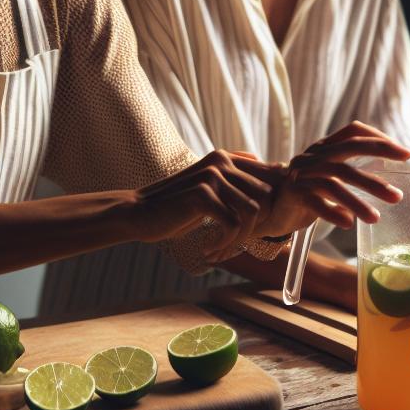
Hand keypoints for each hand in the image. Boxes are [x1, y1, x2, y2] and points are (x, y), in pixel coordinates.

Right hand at [121, 150, 275, 256]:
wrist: (138, 213)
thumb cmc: (176, 208)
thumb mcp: (208, 191)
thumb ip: (234, 184)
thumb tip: (272, 184)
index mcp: (226, 158)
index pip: (270, 178)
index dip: (271, 207)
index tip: (255, 230)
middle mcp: (222, 162)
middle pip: (266, 197)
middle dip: (256, 227)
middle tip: (233, 244)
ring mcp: (212, 176)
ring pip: (251, 213)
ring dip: (239, 239)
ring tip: (218, 250)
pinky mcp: (202, 194)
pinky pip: (232, 224)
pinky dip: (224, 243)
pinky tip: (207, 250)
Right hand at [245, 122, 409, 238]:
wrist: (270, 208)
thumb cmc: (307, 193)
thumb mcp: (329, 176)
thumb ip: (350, 168)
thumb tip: (387, 169)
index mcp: (325, 147)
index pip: (354, 131)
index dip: (380, 138)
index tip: (405, 154)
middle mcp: (314, 156)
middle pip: (349, 151)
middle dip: (376, 169)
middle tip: (397, 192)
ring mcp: (302, 174)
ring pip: (334, 182)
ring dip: (358, 201)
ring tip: (376, 218)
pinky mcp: (293, 194)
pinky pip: (315, 202)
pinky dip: (332, 212)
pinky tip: (348, 223)